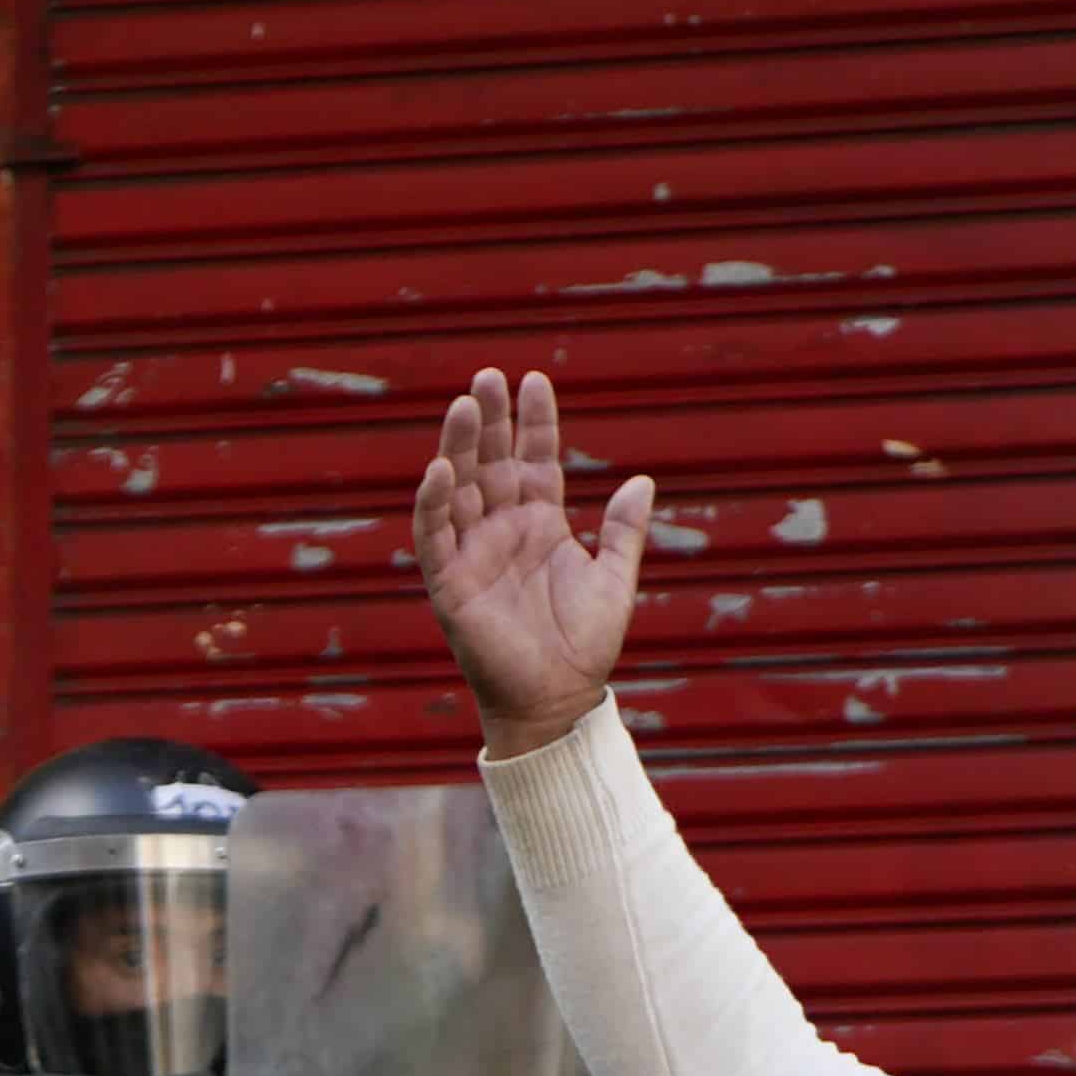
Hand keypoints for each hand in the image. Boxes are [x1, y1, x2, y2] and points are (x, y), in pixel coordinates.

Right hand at [409, 368, 649, 757]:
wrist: (559, 698)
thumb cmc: (586, 646)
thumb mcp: (616, 580)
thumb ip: (624, 531)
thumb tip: (642, 481)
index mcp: (542, 525)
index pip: (534, 459)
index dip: (534, 421)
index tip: (533, 380)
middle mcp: (503, 531)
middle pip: (492, 462)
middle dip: (489, 420)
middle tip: (487, 376)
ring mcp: (474, 554)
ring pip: (461, 488)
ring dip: (459, 446)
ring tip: (464, 403)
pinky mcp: (450, 584)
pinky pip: (436, 536)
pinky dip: (434, 503)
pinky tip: (439, 468)